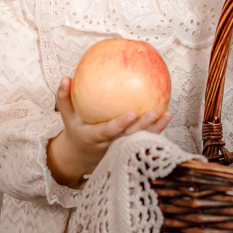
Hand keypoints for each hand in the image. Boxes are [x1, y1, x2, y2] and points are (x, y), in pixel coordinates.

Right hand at [47, 76, 172, 186]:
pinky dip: (157, 129)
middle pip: (128, 138)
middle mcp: (109, 145)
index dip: (119, 125)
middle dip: (142, 127)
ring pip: (140, 141)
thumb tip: (66, 78)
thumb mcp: (67, 117)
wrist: (81, 155)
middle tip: (154, 112)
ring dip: (155, 129)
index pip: (107, 132)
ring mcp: (121, 148)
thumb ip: (64, 98)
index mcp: (93, 137)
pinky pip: (145, 139)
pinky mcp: (130, 148)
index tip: (132, 114)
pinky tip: (167, 115)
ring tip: (167, 114)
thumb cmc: (76, 130)